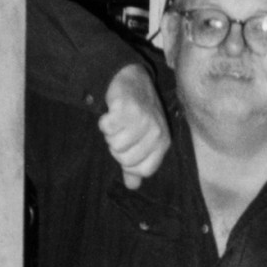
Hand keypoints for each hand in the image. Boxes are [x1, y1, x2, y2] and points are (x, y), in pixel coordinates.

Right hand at [99, 63, 169, 188]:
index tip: (128, 147)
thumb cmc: (136, 114)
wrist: (132, 80)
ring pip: (115, 145)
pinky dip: (104, 122)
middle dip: (117, 147)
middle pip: (126, 159)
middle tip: (121, 131)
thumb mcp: (142, 140)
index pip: (143, 170)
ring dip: (110, 133)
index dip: (129, 162)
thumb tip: (132, 186)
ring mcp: (143, 120)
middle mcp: (157, 133)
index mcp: (162, 143)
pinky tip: (112, 113)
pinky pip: (107, 128)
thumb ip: (136, 165)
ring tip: (118, 121)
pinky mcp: (127, 108)